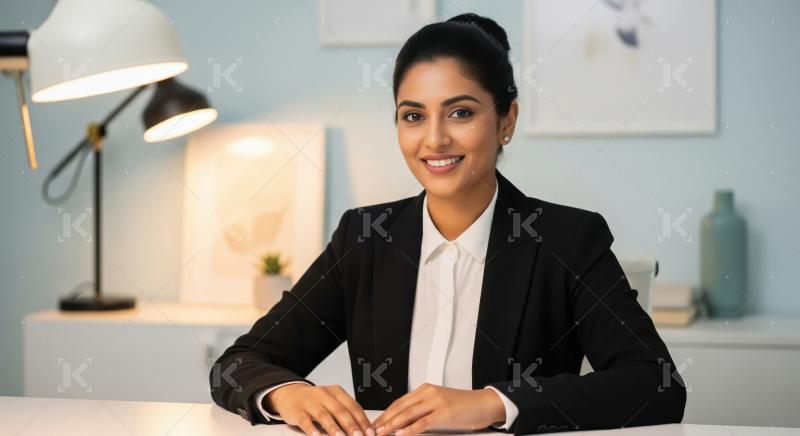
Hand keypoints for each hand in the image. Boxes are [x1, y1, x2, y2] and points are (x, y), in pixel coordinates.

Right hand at [265, 383, 374, 435]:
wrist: (291, 394)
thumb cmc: (316, 402)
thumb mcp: (332, 402)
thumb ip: (346, 413)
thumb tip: (363, 430)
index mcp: (337, 392)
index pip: (353, 406)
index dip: (362, 420)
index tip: (370, 433)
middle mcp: (324, 395)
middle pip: (340, 411)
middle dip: (351, 426)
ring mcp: (310, 402)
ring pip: (323, 416)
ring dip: (333, 428)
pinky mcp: (298, 411)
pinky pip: (305, 421)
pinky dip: (311, 429)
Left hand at [371, 383, 505, 435]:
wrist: (484, 404)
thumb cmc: (464, 406)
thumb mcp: (440, 404)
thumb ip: (423, 410)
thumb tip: (405, 422)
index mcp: (426, 390)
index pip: (399, 402)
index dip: (385, 413)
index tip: (375, 423)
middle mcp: (429, 393)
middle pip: (400, 407)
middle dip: (384, 420)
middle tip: (372, 430)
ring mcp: (436, 402)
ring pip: (408, 414)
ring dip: (392, 425)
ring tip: (381, 433)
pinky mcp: (444, 413)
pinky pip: (423, 422)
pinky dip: (410, 429)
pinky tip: (401, 434)